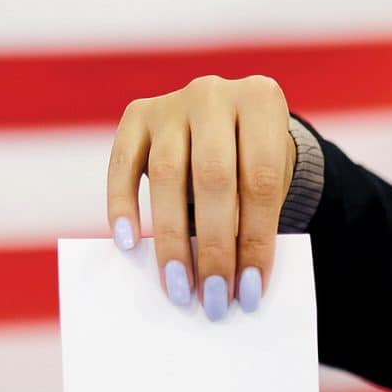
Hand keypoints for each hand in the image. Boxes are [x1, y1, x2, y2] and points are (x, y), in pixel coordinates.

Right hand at [106, 75, 295, 319]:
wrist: (229, 118)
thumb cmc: (253, 162)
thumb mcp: (269, 178)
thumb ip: (255, 217)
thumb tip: (232, 285)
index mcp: (261, 101)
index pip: (260, 179)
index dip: (256, 239)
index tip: (250, 290)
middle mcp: (214, 93)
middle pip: (213, 177)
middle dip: (214, 247)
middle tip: (214, 298)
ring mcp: (171, 101)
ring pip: (166, 175)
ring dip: (172, 240)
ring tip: (179, 287)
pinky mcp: (135, 115)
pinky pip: (122, 164)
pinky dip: (122, 205)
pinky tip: (127, 244)